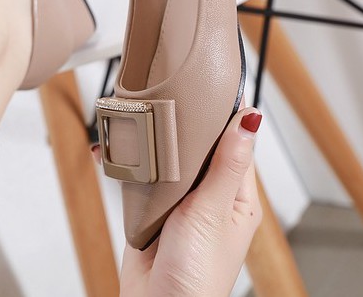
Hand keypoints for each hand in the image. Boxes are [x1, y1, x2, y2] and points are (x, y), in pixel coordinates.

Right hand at [103, 106, 262, 296]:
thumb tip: (249, 120)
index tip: (205, 85)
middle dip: (178, 124)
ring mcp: (177, 202)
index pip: (232, 142)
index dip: (221, 115)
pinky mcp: (150, 209)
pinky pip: (139, 176)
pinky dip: (126, 162)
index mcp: (235, 196)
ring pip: (165, 159)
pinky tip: (112, 150)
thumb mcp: (213, 211)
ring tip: (134, 118)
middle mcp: (207, 196)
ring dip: (150, 142)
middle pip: (195, 147)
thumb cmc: (197, 276)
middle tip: (161, 94)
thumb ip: (226, 164)